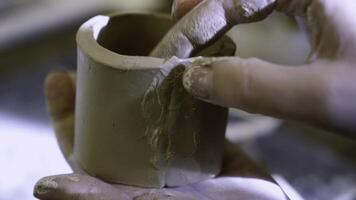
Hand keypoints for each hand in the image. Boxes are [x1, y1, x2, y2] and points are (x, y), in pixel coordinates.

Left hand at [33, 71, 286, 199]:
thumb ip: (103, 198)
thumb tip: (43, 188)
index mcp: (129, 183)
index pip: (86, 147)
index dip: (68, 117)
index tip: (58, 80)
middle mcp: (148, 167)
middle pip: (112, 126)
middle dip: (95, 93)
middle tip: (85, 60)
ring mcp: (176, 152)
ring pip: (145, 113)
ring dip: (132, 84)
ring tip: (123, 56)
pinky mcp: (204, 139)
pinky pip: (183, 108)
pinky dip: (174, 87)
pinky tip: (170, 66)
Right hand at [153, 0, 355, 135]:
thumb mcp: (320, 96)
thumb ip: (252, 87)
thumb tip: (195, 79)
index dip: (200, 13)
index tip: (173, 37)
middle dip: (209, 2)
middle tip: (179, 23)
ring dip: (227, 8)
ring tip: (202, 28)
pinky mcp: (328, 11)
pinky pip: (277, 3)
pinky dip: (249, 15)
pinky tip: (239, 31)